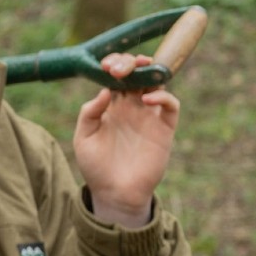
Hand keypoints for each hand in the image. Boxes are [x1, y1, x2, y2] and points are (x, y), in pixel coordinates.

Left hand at [73, 52, 179, 228]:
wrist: (114, 193)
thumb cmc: (96, 167)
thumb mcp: (84, 138)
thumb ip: (89, 114)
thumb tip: (104, 90)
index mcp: (112, 106)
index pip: (117, 76)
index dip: (113, 65)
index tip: (104, 65)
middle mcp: (132, 107)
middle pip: (137, 74)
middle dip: (130, 63)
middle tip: (118, 67)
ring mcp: (149, 116)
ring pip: (157, 83)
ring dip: (150, 71)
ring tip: (138, 69)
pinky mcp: (164, 129)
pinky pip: (171, 106)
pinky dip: (163, 97)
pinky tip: (146, 100)